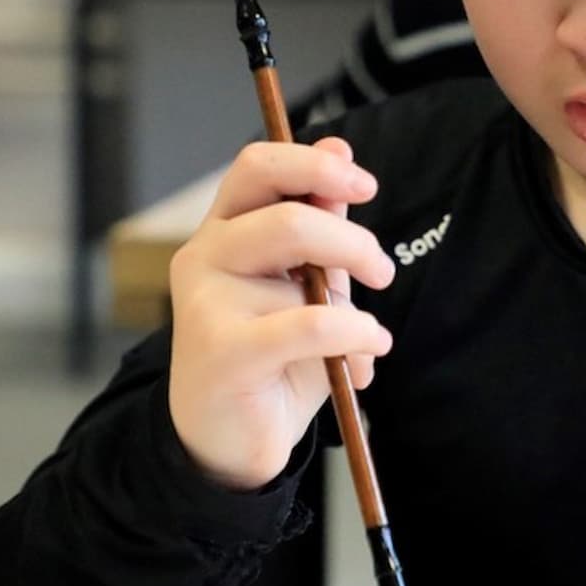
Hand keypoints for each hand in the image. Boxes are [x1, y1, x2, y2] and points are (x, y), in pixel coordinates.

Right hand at [166, 136, 396, 489]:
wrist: (231, 439)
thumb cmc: (273, 356)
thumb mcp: (304, 283)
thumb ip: (320, 222)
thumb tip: (339, 146)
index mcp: (224, 230)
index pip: (257, 166)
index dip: (314, 164)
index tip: (365, 185)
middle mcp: (204, 256)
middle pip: (284, 208)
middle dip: (350, 236)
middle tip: (381, 271)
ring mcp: (205, 302)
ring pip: (293, 248)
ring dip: (352, 269)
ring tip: (374, 319)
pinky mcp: (221, 351)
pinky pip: (308, 323)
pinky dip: (355, 332)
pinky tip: (369, 350)